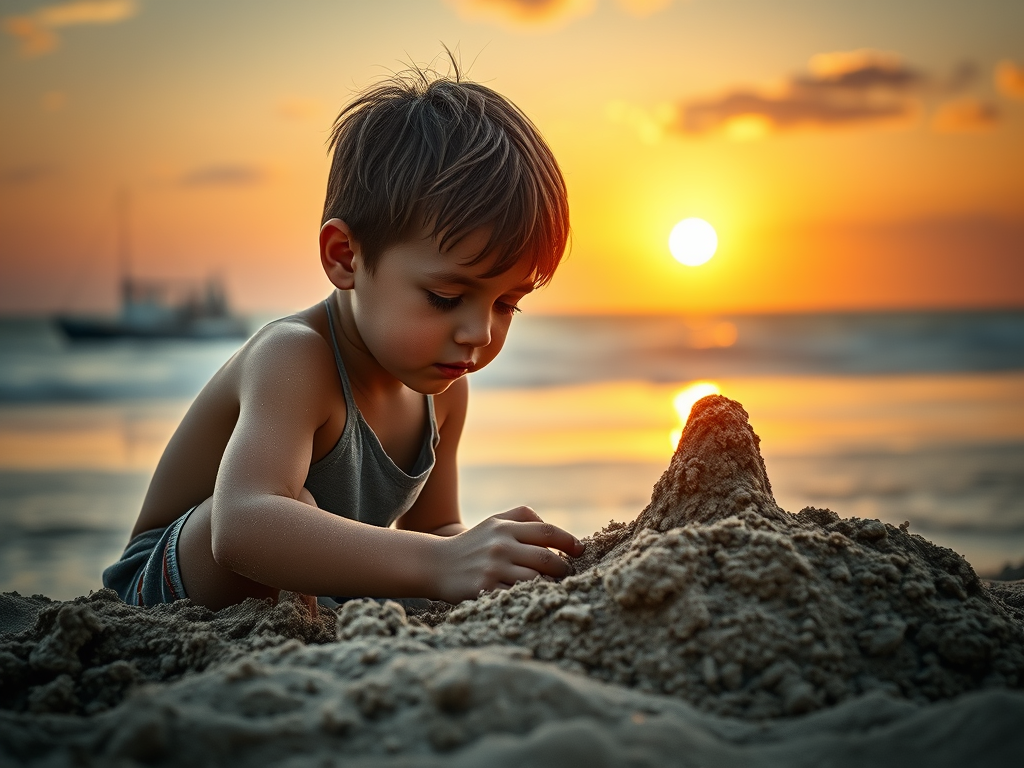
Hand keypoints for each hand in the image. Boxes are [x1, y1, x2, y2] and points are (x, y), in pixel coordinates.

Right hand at [435, 506, 584, 602]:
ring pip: (536, 580)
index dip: (569, 541)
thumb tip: (553, 530)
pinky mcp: (484, 589)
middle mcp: (500, 545)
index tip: (580, 551)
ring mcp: (492, 568)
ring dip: (550, 585)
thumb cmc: (472, 544)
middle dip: (564, 569)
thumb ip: (523, 517)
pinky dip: (530, 598)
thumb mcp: (494, 522)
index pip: (547, 532)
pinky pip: (517, 596)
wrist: (434, 564)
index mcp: (505, 527)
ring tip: (554, 587)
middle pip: (547, 558)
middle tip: (567, 574)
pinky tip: (534, 598)